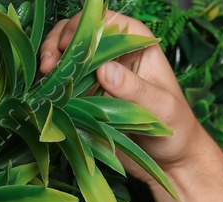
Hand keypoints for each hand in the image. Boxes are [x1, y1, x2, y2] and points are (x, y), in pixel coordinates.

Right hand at [39, 10, 211, 185]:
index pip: (105, 20)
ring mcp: (100, 74)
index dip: (82, 27)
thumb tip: (105, 70)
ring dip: (53, 64)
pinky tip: (48, 93)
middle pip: (79, 34)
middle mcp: (116, 54)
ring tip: (45, 78)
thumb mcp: (160, 107)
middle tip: (48, 66)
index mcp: (137, 44)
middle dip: (59, 44)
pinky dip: (54, 85)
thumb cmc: (176, 128)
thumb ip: (134, 88)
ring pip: (68, 57)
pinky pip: (66, 83)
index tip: (68, 46)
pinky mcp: (89, 95)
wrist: (171, 160)